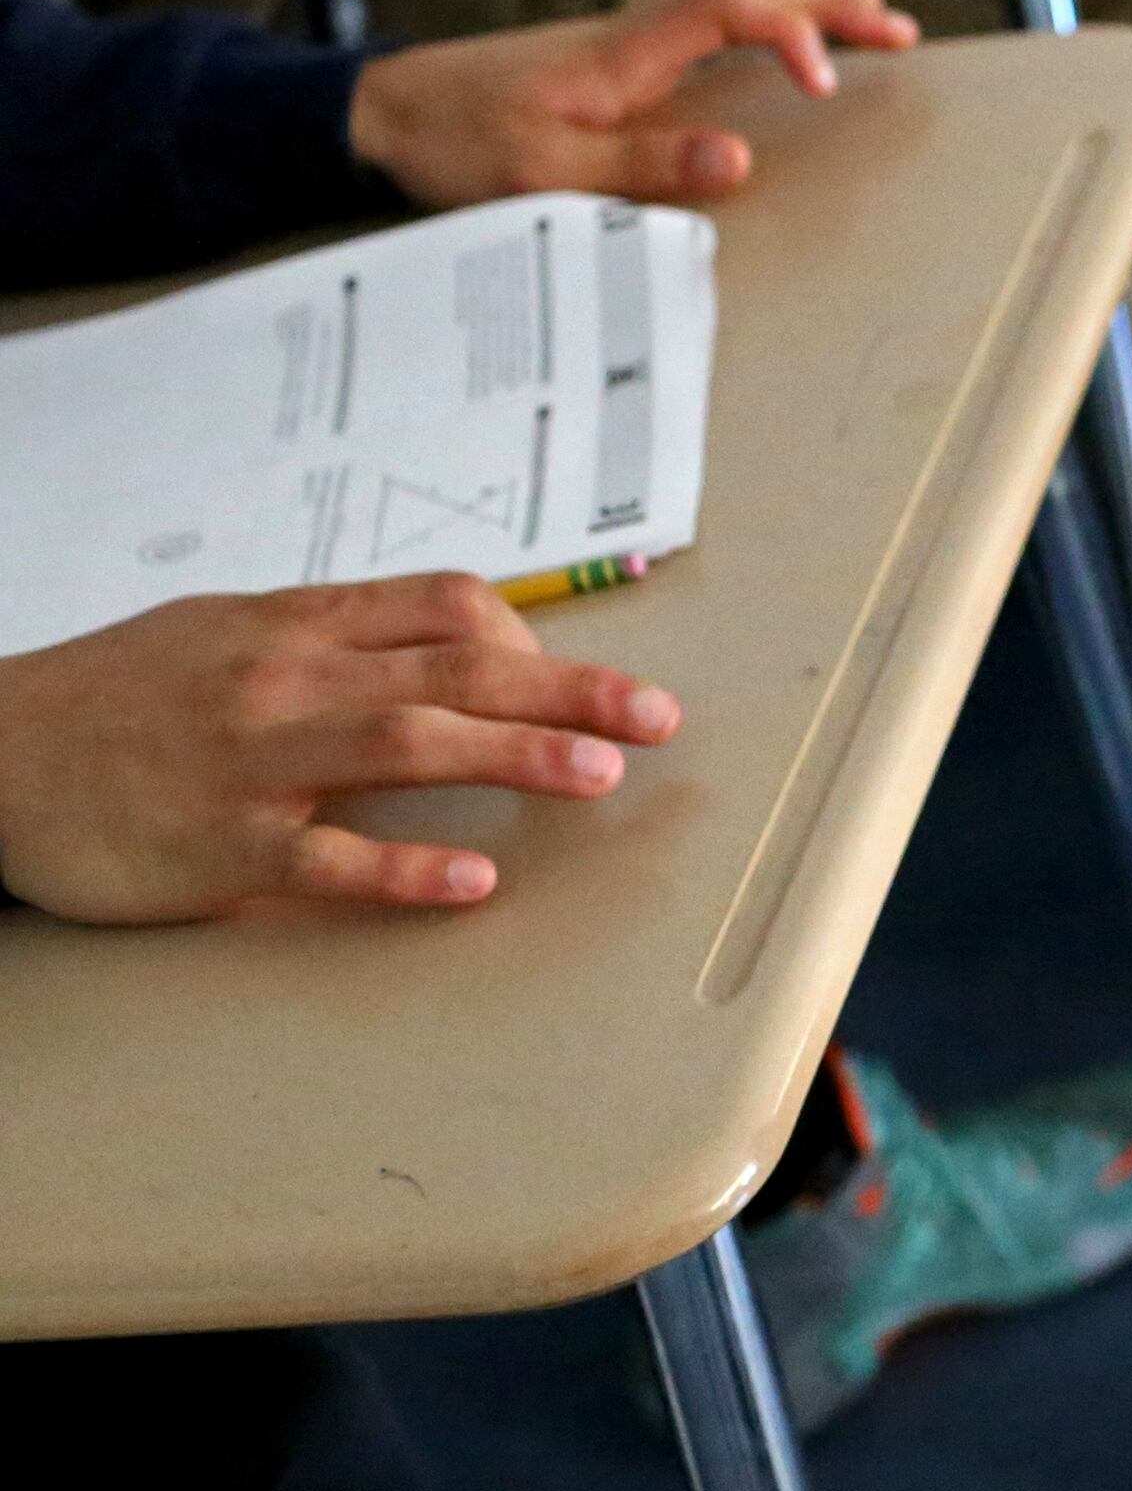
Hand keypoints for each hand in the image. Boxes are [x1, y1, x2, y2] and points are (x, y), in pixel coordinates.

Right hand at [0, 574, 680, 923]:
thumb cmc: (113, 699)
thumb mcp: (224, 633)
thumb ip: (333, 635)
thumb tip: (448, 637)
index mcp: (293, 626)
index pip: (442, 607)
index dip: (532, 639)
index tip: (594, 679)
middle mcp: (285, 681)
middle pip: (453, 669)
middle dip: (568, 691)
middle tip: (658, 717)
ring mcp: (254, 762)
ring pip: (406, 743)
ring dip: (515, 755)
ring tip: (602, 775)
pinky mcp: (219, 846)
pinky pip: (325, 858)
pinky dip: (404, 869)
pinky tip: (473, 883)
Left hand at [349, 0, 920, 209]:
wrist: (381, 113)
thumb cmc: (455, 142)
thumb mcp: (545, 170)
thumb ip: (644, 166)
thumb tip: (740, 158)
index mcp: (623, 52)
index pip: (731, 8)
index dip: (793, 32)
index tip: (828, 84)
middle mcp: (631, 35)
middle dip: (828, 2)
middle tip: (900, 27)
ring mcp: (624, 43)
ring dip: (803, 2)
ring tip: (869, 17)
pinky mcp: (614, 61)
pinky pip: (710, 22)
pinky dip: (765, 21)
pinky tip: (781, 43)